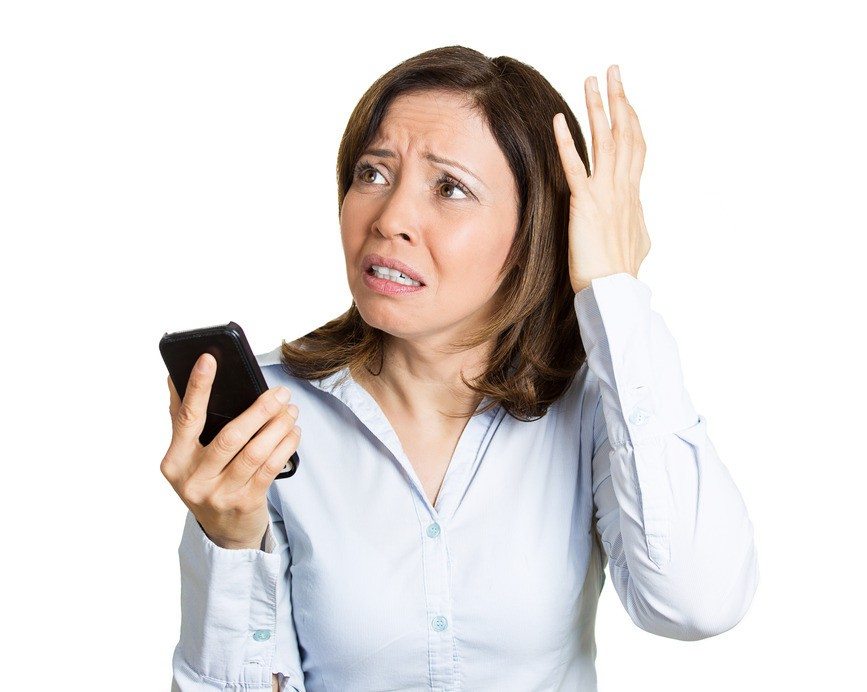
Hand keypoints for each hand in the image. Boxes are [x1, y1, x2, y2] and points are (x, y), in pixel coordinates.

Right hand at [160, 352, 301, 548]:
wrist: (223, 531)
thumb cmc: (207, 481)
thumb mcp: (188, 457)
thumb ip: (183, 421)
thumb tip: (174, 379)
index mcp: (174, 461)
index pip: (186, 418)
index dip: (198, 387)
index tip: (209, 358)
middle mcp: (193, 479)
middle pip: (230, 436)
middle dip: (260, 410)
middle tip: (280, 392)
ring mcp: (219, 494)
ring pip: (255, 452)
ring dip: (278, 426)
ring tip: (291, 410)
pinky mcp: (245, 503)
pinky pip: (270, 468)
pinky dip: (285, 445)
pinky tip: (293, 432)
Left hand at [553, 64, 650, 293]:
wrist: (613, 291)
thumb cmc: (621, 273)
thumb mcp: (637, 244)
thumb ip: (636, 225)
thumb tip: (640, 224)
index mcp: (633, 195)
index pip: (636, 148)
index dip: (631, 120)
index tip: (625, 99)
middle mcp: (623, 188)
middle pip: (625, 133)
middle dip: (619, 99)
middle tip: (613, 71)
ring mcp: (606, 195)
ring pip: (605, 142)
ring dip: (598, 108)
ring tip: (592, 80)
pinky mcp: (585, 206)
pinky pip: (575, 168)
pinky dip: (566, 143)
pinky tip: (557, 121)